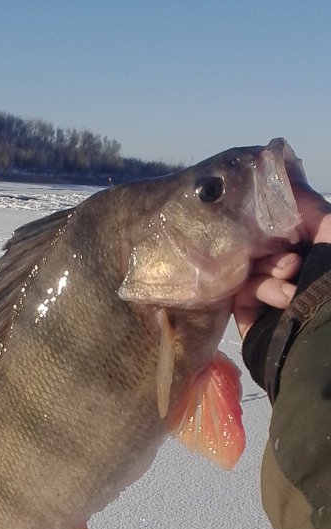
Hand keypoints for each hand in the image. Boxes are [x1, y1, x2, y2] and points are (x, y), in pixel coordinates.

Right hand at [233, 183, 330, 338]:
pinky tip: (283, 297)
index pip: (271, 225)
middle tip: (292, 258)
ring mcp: (264, 292)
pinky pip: (242, 289)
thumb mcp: (327, 226)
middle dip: (272, 248)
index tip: (262, 211)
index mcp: (303, 247)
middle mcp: (282, 269)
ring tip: (292, 280)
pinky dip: (262, 289)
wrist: (323, 327)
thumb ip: (301, 198)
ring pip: (249, 266)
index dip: (266, 216)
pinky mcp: (247, 313)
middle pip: (256, 244)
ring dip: (271, 270)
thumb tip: (276, 164)